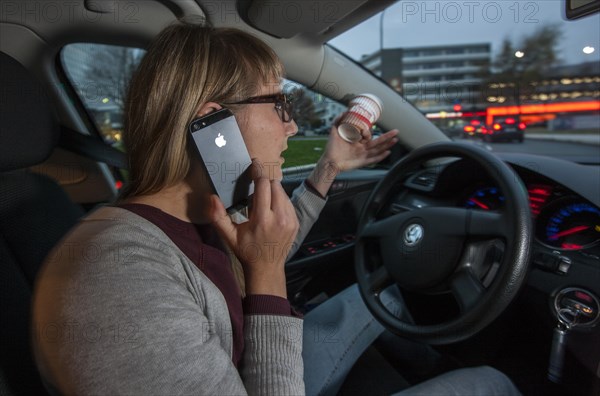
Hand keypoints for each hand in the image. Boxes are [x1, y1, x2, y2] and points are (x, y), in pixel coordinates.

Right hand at [209, 167, 298, 297]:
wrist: (267, 267)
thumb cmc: (246, 250)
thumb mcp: (229, 236)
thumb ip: (218, 217)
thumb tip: (212, 197)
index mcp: (263, 219)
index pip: (264, 185)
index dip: (258, 172)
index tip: (254, 163)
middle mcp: (280, 217)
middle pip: (275, 185)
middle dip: (264, 181)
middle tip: (254, 184)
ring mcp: (290, 220)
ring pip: (283, 192)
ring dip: (272, 190)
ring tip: (261, 200)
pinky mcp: (296, 222)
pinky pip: (288, 201)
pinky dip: (279, 200)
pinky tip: (270, 208)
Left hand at [322, 126, 398, 173]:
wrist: (329, 161)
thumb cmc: (332, 148)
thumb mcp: (334, 132)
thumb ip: (337, 121)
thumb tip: (343, 112)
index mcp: (358, 142)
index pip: (368, 136)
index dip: (369, 132)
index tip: (365, 130)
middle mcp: (362, 148)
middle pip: (377, 142)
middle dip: (387, 136)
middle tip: (396, 131)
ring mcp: (363, 155)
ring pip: (378, 150)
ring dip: (387, 145)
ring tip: (395, 140)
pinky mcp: (362, 163)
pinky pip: (373, 160)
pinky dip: (381, 157)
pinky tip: (388, 152)